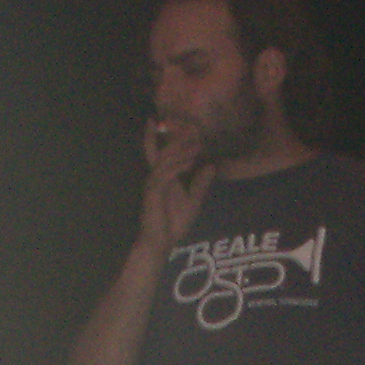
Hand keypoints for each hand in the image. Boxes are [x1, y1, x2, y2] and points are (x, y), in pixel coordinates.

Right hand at [139, 118, 211, 250]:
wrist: (162, 242)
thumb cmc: (173, 223)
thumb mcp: (193, 200)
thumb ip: (200, 183)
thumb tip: (211, 166)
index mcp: (163, 177)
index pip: (158, 152)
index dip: (159, 136)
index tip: (168, 122)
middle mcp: (156, 177)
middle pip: (163, 151)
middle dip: (178, 139)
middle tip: (194, 130)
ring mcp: (153, 185)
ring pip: (164, 161)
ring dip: (180, 151)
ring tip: (196, 145)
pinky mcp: (153, 194)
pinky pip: (164, 176)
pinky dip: (176, 167)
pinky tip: (189, 163)